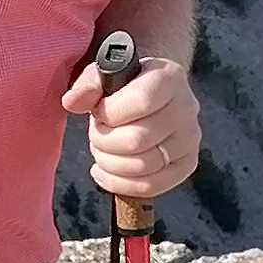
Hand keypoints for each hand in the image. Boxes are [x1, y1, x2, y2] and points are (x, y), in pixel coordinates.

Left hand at [60, 50, 199, 208]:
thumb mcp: (104, 75)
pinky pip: (151, 186)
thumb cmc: (126, 86)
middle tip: (98, 133)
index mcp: (170, 78)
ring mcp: (189, 140)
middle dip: (104, 141)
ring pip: (142, 167)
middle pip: (138, 140)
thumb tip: (72, 102)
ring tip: (101, 150)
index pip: (141, 102)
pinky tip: (103, 171)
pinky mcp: (186, 165)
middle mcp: (186, 109)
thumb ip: (87, 85)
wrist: (154, 97)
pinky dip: (119, 184)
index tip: (98, 111)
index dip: (109, 113)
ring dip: (109, 163)